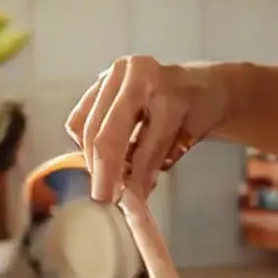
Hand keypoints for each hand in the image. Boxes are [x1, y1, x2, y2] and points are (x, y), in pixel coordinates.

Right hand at [66, 56, 228, 202]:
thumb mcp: (185, 138)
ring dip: (93, 159)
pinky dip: (86, 142)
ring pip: (86, 128)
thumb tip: (130, 199)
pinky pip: (79, 119)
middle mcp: (132, 74)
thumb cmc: (198, 110)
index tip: (119, 204)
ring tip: (109, 177)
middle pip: (103, 134)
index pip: (133, 140)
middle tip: (106, 197)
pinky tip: (104, 155)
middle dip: (103, 171)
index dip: (123, 176)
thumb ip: (153, 163)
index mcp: (159, 86)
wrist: (198, 86)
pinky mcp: (99, 82)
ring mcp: (112, 74)